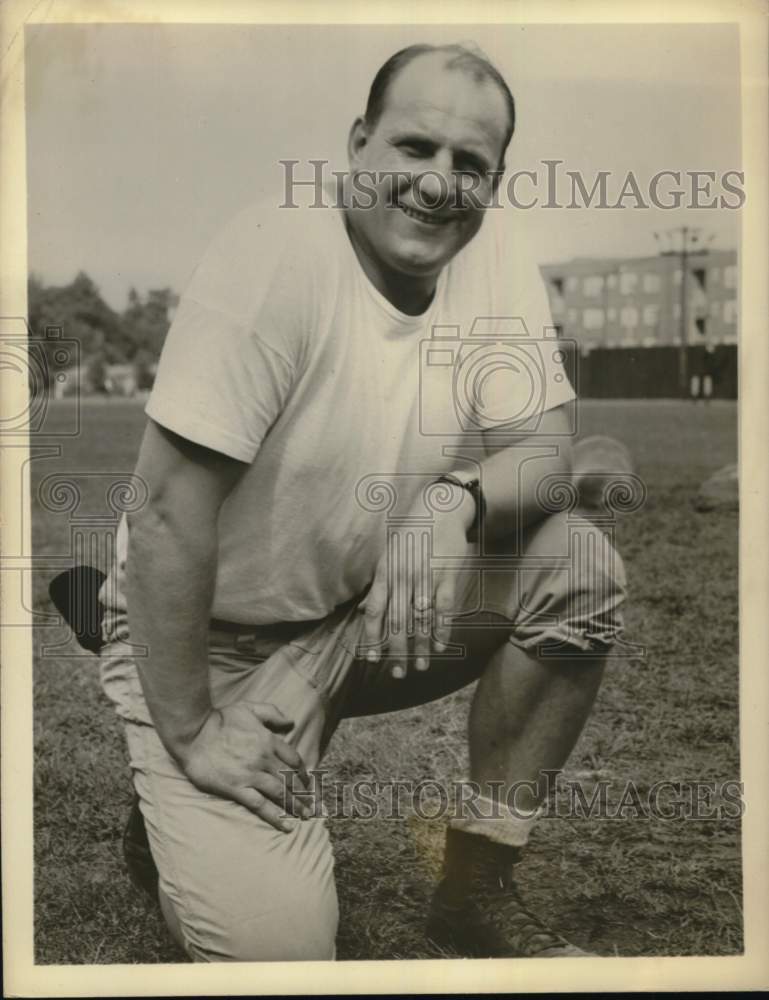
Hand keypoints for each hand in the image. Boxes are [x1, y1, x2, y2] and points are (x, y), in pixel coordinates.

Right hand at [176, 701, 311, 831]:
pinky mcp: (236, 788)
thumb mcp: (249, 708)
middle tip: (315, 807)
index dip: (303, 773)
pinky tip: (285, 825)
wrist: (193, 733)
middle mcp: (264, 759)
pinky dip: (275, 816)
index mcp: (268, 740)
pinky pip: (260, 805)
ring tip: (306, 817)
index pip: (294, 759)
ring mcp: (251, 775)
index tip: (308, 782)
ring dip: (295, 806)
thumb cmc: (219, 719)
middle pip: (291, 779)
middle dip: (305, 794)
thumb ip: (272, 713)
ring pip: (280, 793)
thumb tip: (290, 722)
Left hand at [360, 482, 475, 677]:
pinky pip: (443, 608)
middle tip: (397, 673)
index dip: (372, 638)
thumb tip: (367, 610)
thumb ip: (380, 585)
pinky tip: (441, 646)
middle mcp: (403, 577)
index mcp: (385, 573)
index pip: (375, 611)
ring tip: (420, 667)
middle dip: (396, 651)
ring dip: (421, 647)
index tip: (371, 661)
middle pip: (398, 622)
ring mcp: (426, 577)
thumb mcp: (388, 555)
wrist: (440, 510)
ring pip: (421, 620)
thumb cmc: (411, 535)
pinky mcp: (447, 576)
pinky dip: (442, 629)